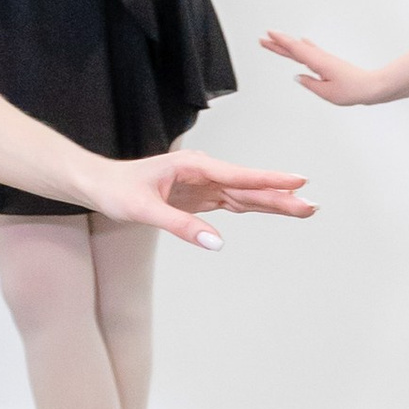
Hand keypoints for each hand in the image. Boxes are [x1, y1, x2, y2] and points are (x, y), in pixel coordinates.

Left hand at [85, 151, 317, 245]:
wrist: (96, 183)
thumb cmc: (115, 190)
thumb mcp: (143, 210)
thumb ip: (181, 226)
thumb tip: (216, 243)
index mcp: (193, 166)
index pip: (239, 176)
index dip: (270, 180)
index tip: (299, 181)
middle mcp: (203, 171)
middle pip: (249, 187)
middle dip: (282, 196)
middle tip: (312, 206)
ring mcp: (204, 184)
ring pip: (246, 195)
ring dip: (274, 202)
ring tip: (304, 209)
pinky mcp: (200, 196)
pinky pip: (233, 203)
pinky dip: (255, 207)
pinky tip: (275, 209)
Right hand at [261, 30, 387, 105]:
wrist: (371, 87)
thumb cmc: (353, 90)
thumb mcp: (327, 92)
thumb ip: (310, 84)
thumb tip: (299, 78)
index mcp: (319, 63)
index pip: (295, 50)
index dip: (280, 42)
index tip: (268, 35)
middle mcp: (321, 58)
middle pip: (295, 48)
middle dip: (278, 43)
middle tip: (263, 39)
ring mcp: (325, 59)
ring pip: (302, 49)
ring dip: (288, 44)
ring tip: (275, 41)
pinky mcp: (329, 63)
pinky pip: (311, 52)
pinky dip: (303, 46)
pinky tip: (302, 43)